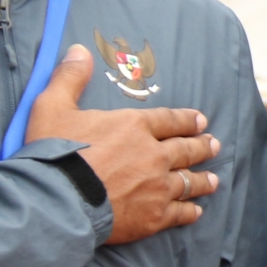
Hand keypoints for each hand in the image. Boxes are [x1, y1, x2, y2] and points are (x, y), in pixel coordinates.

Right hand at [26, 44, 220, 244]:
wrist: (57, 201)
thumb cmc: (54, 153)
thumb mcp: (52, 106)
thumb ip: (70, 78)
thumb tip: (79, 49)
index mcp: (134, 126)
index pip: (169, 120)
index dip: (187, 120)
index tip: (201, 121)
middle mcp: (153, 155)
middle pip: (185, 149)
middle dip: (202, 146)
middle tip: (214, 145)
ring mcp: (157, 187)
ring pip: (188, 181)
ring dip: (203, 179)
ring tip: (214, 180)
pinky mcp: (153, 216)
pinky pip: (179, 213)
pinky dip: (189, 211)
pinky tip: (196, 211)